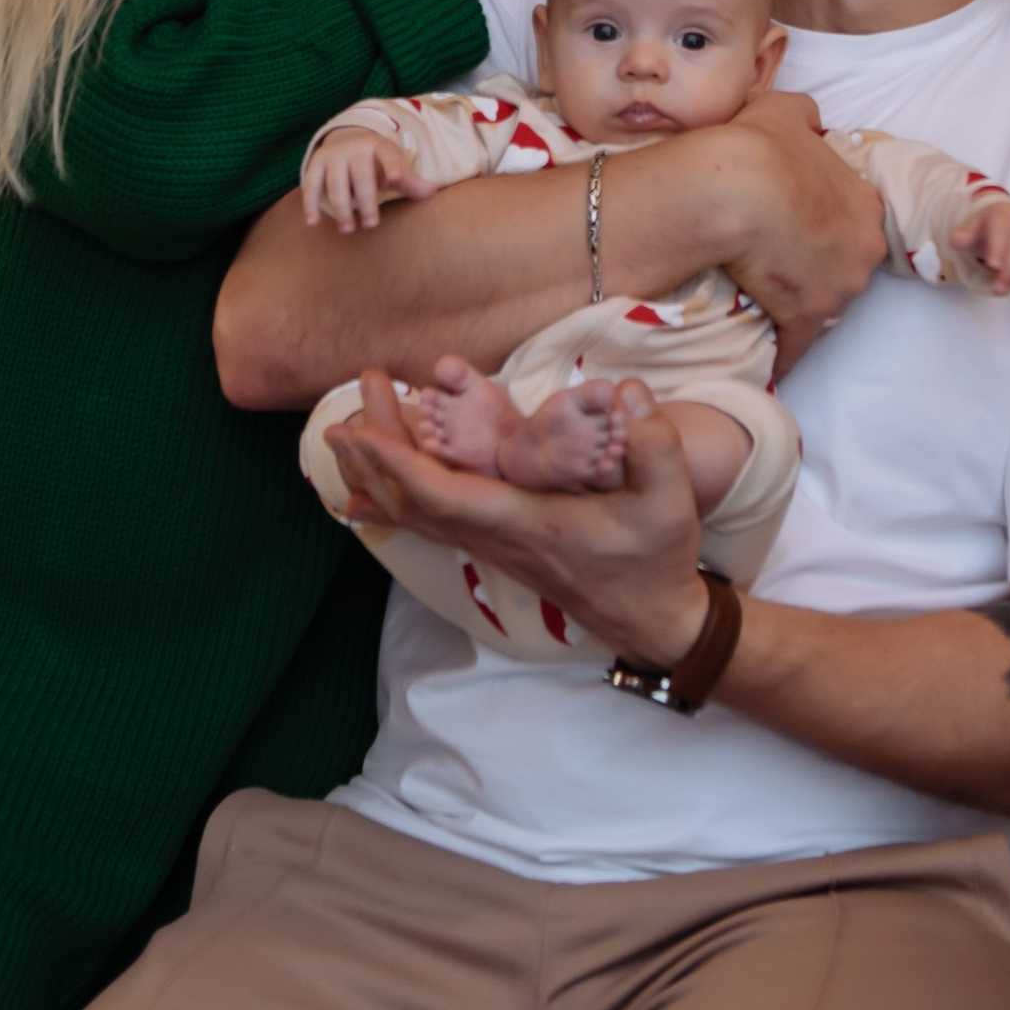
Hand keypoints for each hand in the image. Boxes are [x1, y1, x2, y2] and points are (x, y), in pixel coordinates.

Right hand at [300, 131, 429, 234]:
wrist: (347, 138)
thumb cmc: (377, 161)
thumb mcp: (395, 167)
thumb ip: (411, 183)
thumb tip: (431, 192)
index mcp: (379, 146)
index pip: (388, 155)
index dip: (393, 167)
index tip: (397, 180)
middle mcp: (355, 148)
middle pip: (361, 176)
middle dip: (365, 201)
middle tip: (370, 225)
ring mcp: (334, 155)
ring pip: (335, 182)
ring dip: (341, 207)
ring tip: (348, 229)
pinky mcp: (316, 164)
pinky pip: (311, 184)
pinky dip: (310, 203)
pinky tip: (313, 223)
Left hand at [328, 370, 713, 663]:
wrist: (651, 618)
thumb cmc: (656, 559)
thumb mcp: (671, 502)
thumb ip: (655, 444)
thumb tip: (627, 392)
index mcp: (526, 524)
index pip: (445, 496)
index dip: (398, 464)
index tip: (363, 430)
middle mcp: (496, 538)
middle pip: (414, 503)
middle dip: (374, 460)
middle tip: (339, 416)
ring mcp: (492, 547)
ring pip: (416, 515)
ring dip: (377, 477)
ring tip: (341, 440)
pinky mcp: (496, 546)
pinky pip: (430, 523)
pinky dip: (394, 500)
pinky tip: (366, 495)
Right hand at [670, 114, 883, 376]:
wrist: (737, 188)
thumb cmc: (762, 147)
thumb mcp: (787, 111)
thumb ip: (804, 117)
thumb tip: (808, 121)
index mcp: (864, 204)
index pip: (852, 225)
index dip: (823, 228)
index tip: (796, 231)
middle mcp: (864, 249)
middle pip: (845, 268)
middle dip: (818, 270)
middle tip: (777, 264)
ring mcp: (839, 287)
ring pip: (823, 305)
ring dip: (798, 308)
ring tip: (762, 304)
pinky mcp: (807, 318)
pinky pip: (795, 346)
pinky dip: (780, 353)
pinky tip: (763, 359)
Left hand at [950, 190, 1009, 295]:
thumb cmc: (988, 231)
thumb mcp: (971, 231)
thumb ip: (963, 238)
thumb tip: (956, 240)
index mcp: (1003, 215)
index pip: (1002, 231)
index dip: (999, 248)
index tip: (993, 266)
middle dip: (1009, 273)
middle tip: (997, 290)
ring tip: (1009, 279)